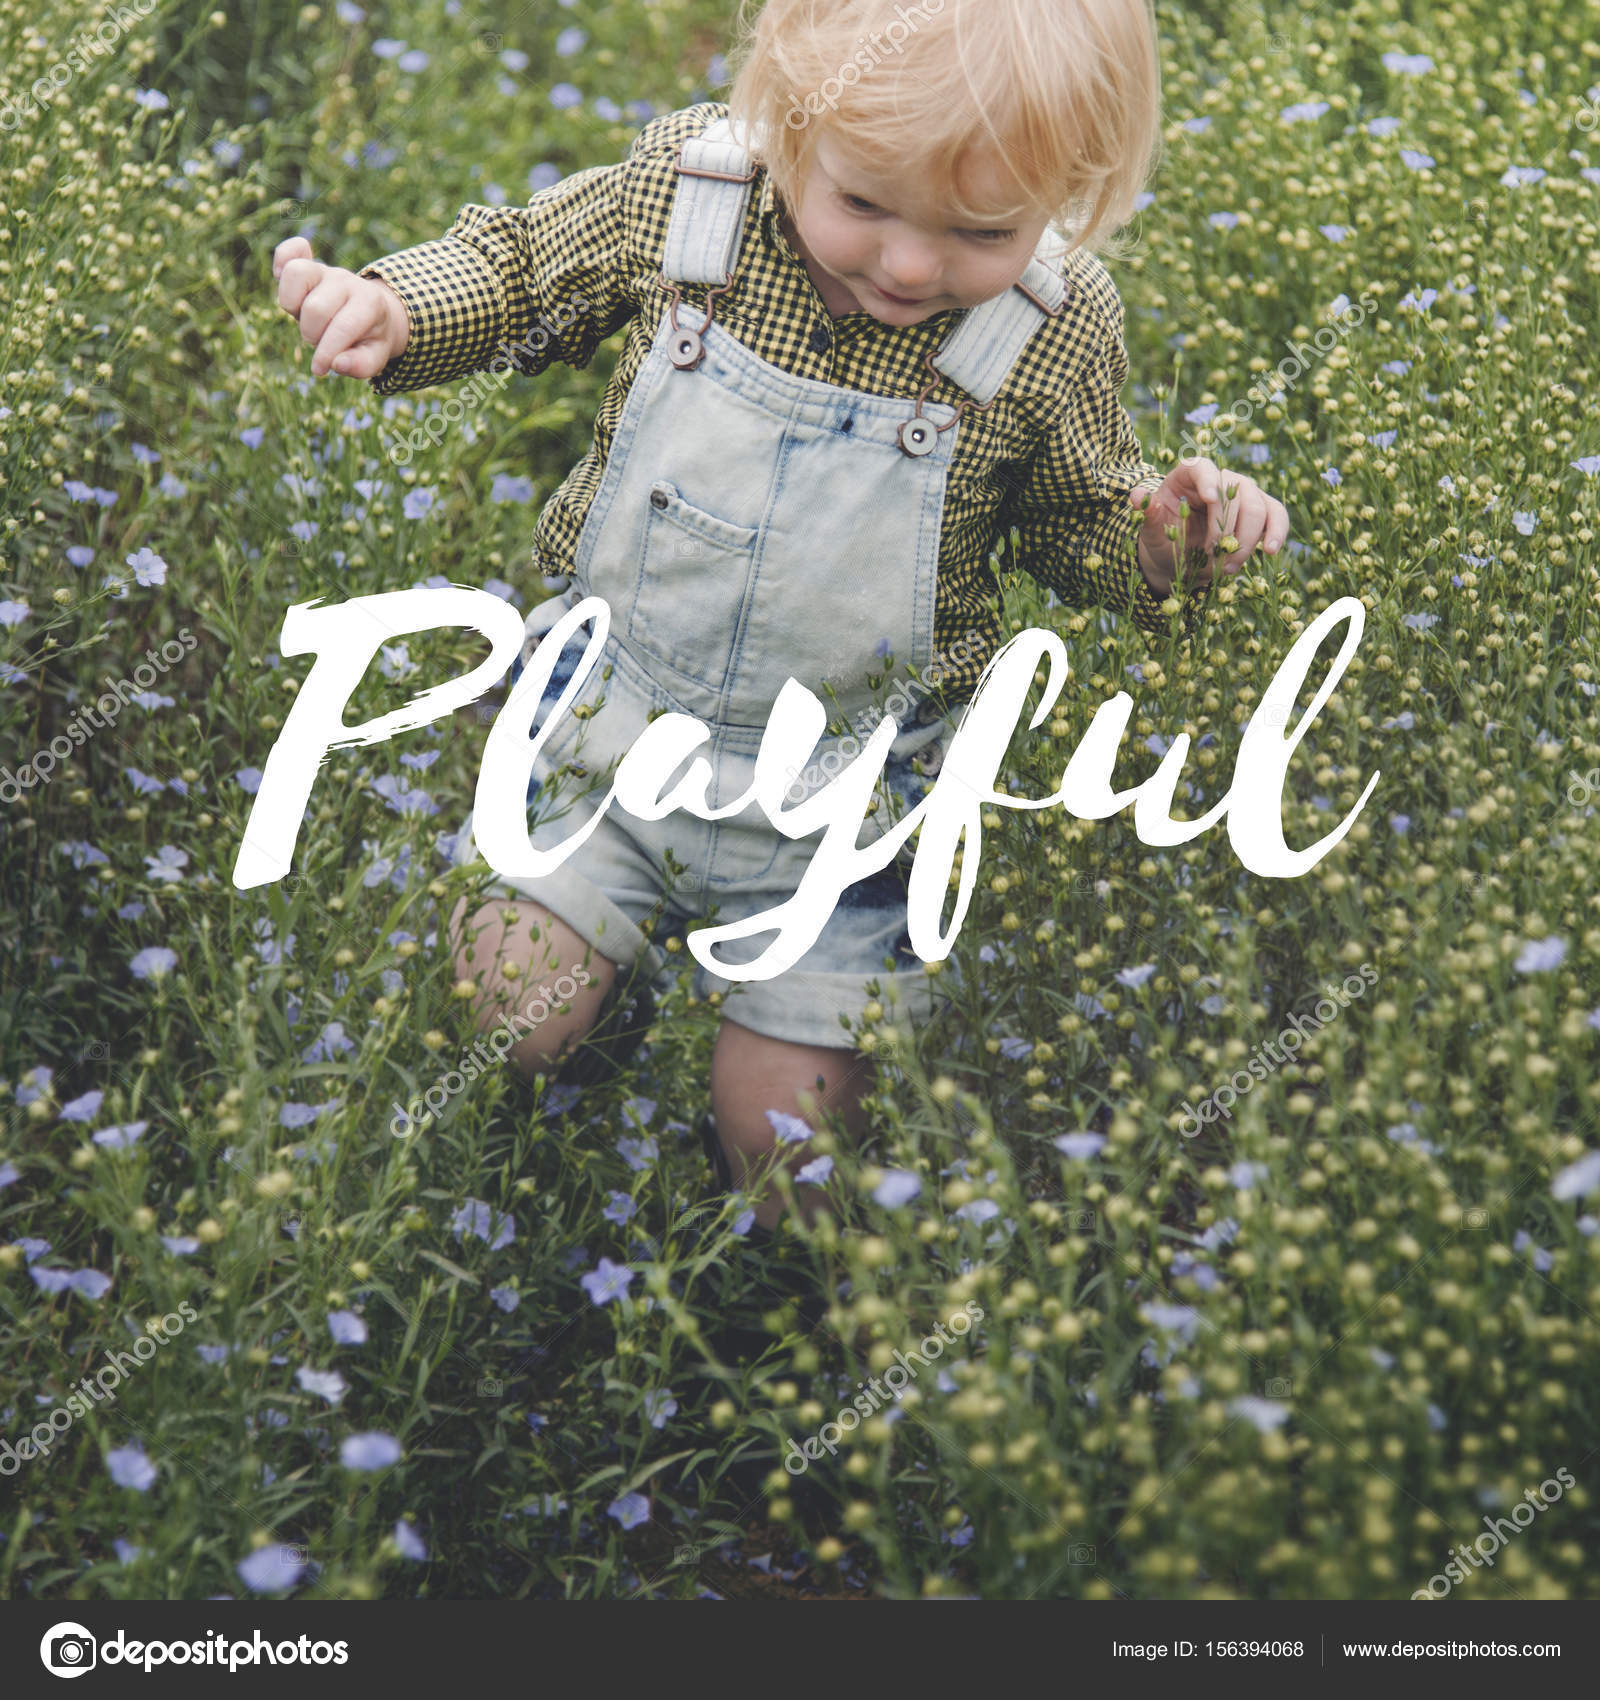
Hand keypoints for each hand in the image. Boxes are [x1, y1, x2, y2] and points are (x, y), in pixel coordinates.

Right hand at [272, 236, 409, 378]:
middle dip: (313, 334)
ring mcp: (325, 270)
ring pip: (296, 274)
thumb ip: (361, 365)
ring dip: (293, 306)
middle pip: (314, 308)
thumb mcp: (375, 357)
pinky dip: (281, 260)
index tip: (320, 370)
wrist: (373, 313)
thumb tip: (336, 363)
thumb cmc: (370, 338)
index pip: (341, 328)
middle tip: (321, 340)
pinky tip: (279, 276)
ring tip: (306, 319)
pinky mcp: (307, 264)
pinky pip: (288, 251)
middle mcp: (346, 280)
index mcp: (369, 303)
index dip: (326, 353)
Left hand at [1129, 458, 1289, 597]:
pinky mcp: (1261, 512)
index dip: (1209, 480)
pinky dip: (1276, 533)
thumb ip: (1148, 515)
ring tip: (1227, 567)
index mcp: (1189, 475)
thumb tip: (1136, 496)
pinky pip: (1276, 516)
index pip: (1202, 467)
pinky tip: (1270, 551)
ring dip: (1245, 540)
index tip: (1211, 500)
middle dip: (1226, 528)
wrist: (1180, 560)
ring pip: (1257, 507)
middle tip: (1212, 557)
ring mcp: (1244, 494)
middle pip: (1235, 492)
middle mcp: (1220, 479)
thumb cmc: (1164, 540)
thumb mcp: (1152, 531)